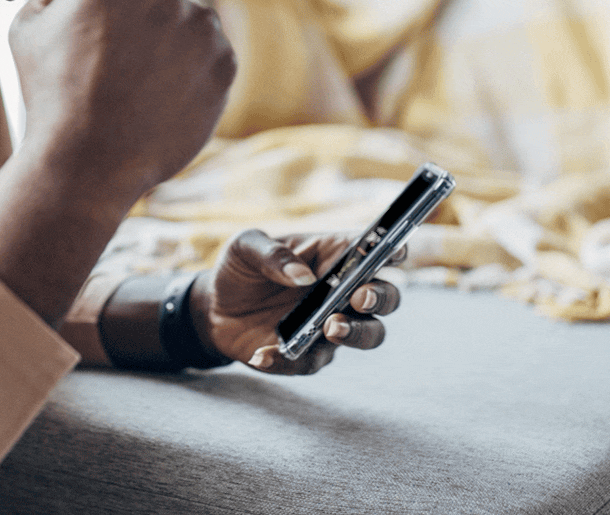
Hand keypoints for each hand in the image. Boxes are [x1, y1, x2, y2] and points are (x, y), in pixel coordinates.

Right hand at [10, 0, 236, 210]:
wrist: (88, 161)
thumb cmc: (50, 95)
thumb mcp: (26, 29)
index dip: (103, 7)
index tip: (95, 40)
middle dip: (141, 19)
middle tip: (117, 66)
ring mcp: (200, 25)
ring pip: (188, 22)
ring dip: (170, 43)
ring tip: (139, 86)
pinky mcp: (225, 62)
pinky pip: (211, 57)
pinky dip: (192, 73)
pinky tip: (161, 99)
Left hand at [191, 230, 403, 375]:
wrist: (214, 307)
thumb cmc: (240, 268)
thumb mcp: (245, 248)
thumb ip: (271, 254)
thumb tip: (302, 275)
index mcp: (332, 256)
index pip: (373, 250)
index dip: (391, 249)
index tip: (394, 252)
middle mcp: (342, 292)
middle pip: (385, 297)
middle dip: (380, 297)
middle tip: (359, 298)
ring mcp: (332, 325)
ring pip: (369, 334)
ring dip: (357, 333)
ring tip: (331, 328)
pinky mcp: (311, 355)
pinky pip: (312, 361)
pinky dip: (288, 359)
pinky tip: (262, 353)